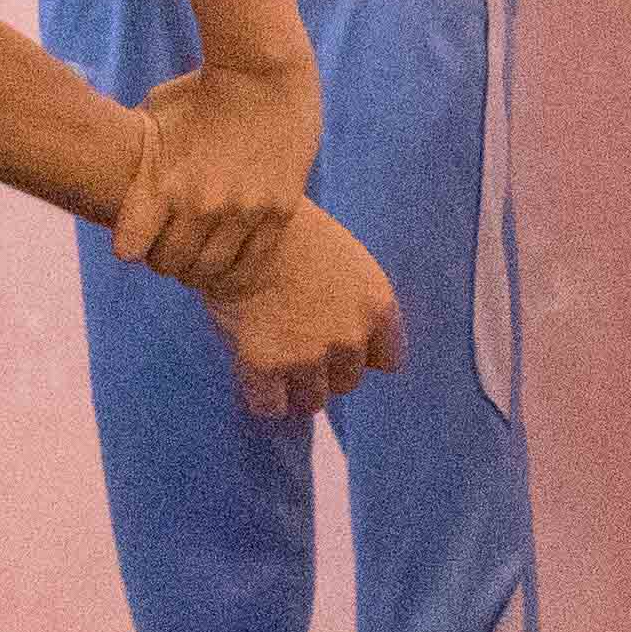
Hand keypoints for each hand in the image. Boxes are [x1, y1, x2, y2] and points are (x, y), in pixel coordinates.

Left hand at [109, 51, 323, 292]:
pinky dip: (237, 267)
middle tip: (173, 243)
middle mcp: (201, 204)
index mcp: (163, 183)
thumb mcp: (153, 116)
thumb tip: (114, 175)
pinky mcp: (278, 211)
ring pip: (211, 271)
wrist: (263, 72)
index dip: (132, 246)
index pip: (131, 249)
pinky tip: (232, 254)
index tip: (139, 235)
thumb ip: (136, 156)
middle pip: (171, 265)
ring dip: (201, 266)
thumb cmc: (200, 91)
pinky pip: (253, 263)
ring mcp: (242, 211)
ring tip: (201, 249)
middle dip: (166, 258)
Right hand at [198, 205, 399, 422]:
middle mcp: (351, 337)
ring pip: (311, 399)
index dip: (362, 354)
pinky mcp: (266, 367)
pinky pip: (270, 406)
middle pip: (347, 382)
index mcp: (378, 305)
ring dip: (293, 385)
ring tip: (272, 355)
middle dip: (324, 369)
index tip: (339, 344)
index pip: (389, 360)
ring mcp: (309, 356)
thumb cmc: (291, 230)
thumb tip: (346, 338)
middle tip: (296, 342)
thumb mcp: (345, 258)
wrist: (241, 225)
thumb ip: (354, 302)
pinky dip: (261, 396)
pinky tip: (250, 370)